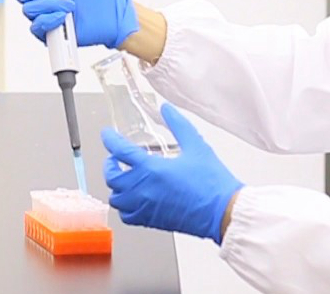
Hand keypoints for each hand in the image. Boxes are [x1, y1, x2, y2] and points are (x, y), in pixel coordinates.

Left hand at [103, 103, 243, 243]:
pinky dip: (124, 206)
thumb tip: (167, 110)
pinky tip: (132, 199)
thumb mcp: (196, 145)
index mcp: (151, 169)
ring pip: (116, 198)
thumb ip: (179, 124)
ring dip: (116, 186)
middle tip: (115, 158)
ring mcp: (145, 207)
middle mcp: (143, 190)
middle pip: (112, 177)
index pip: (120, 151)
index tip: (107, 135)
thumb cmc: (212, 184)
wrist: (222, 213)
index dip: (110, 140)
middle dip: (110, 165)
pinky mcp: (151, 220)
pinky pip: (126, 215)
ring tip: (123, 178)